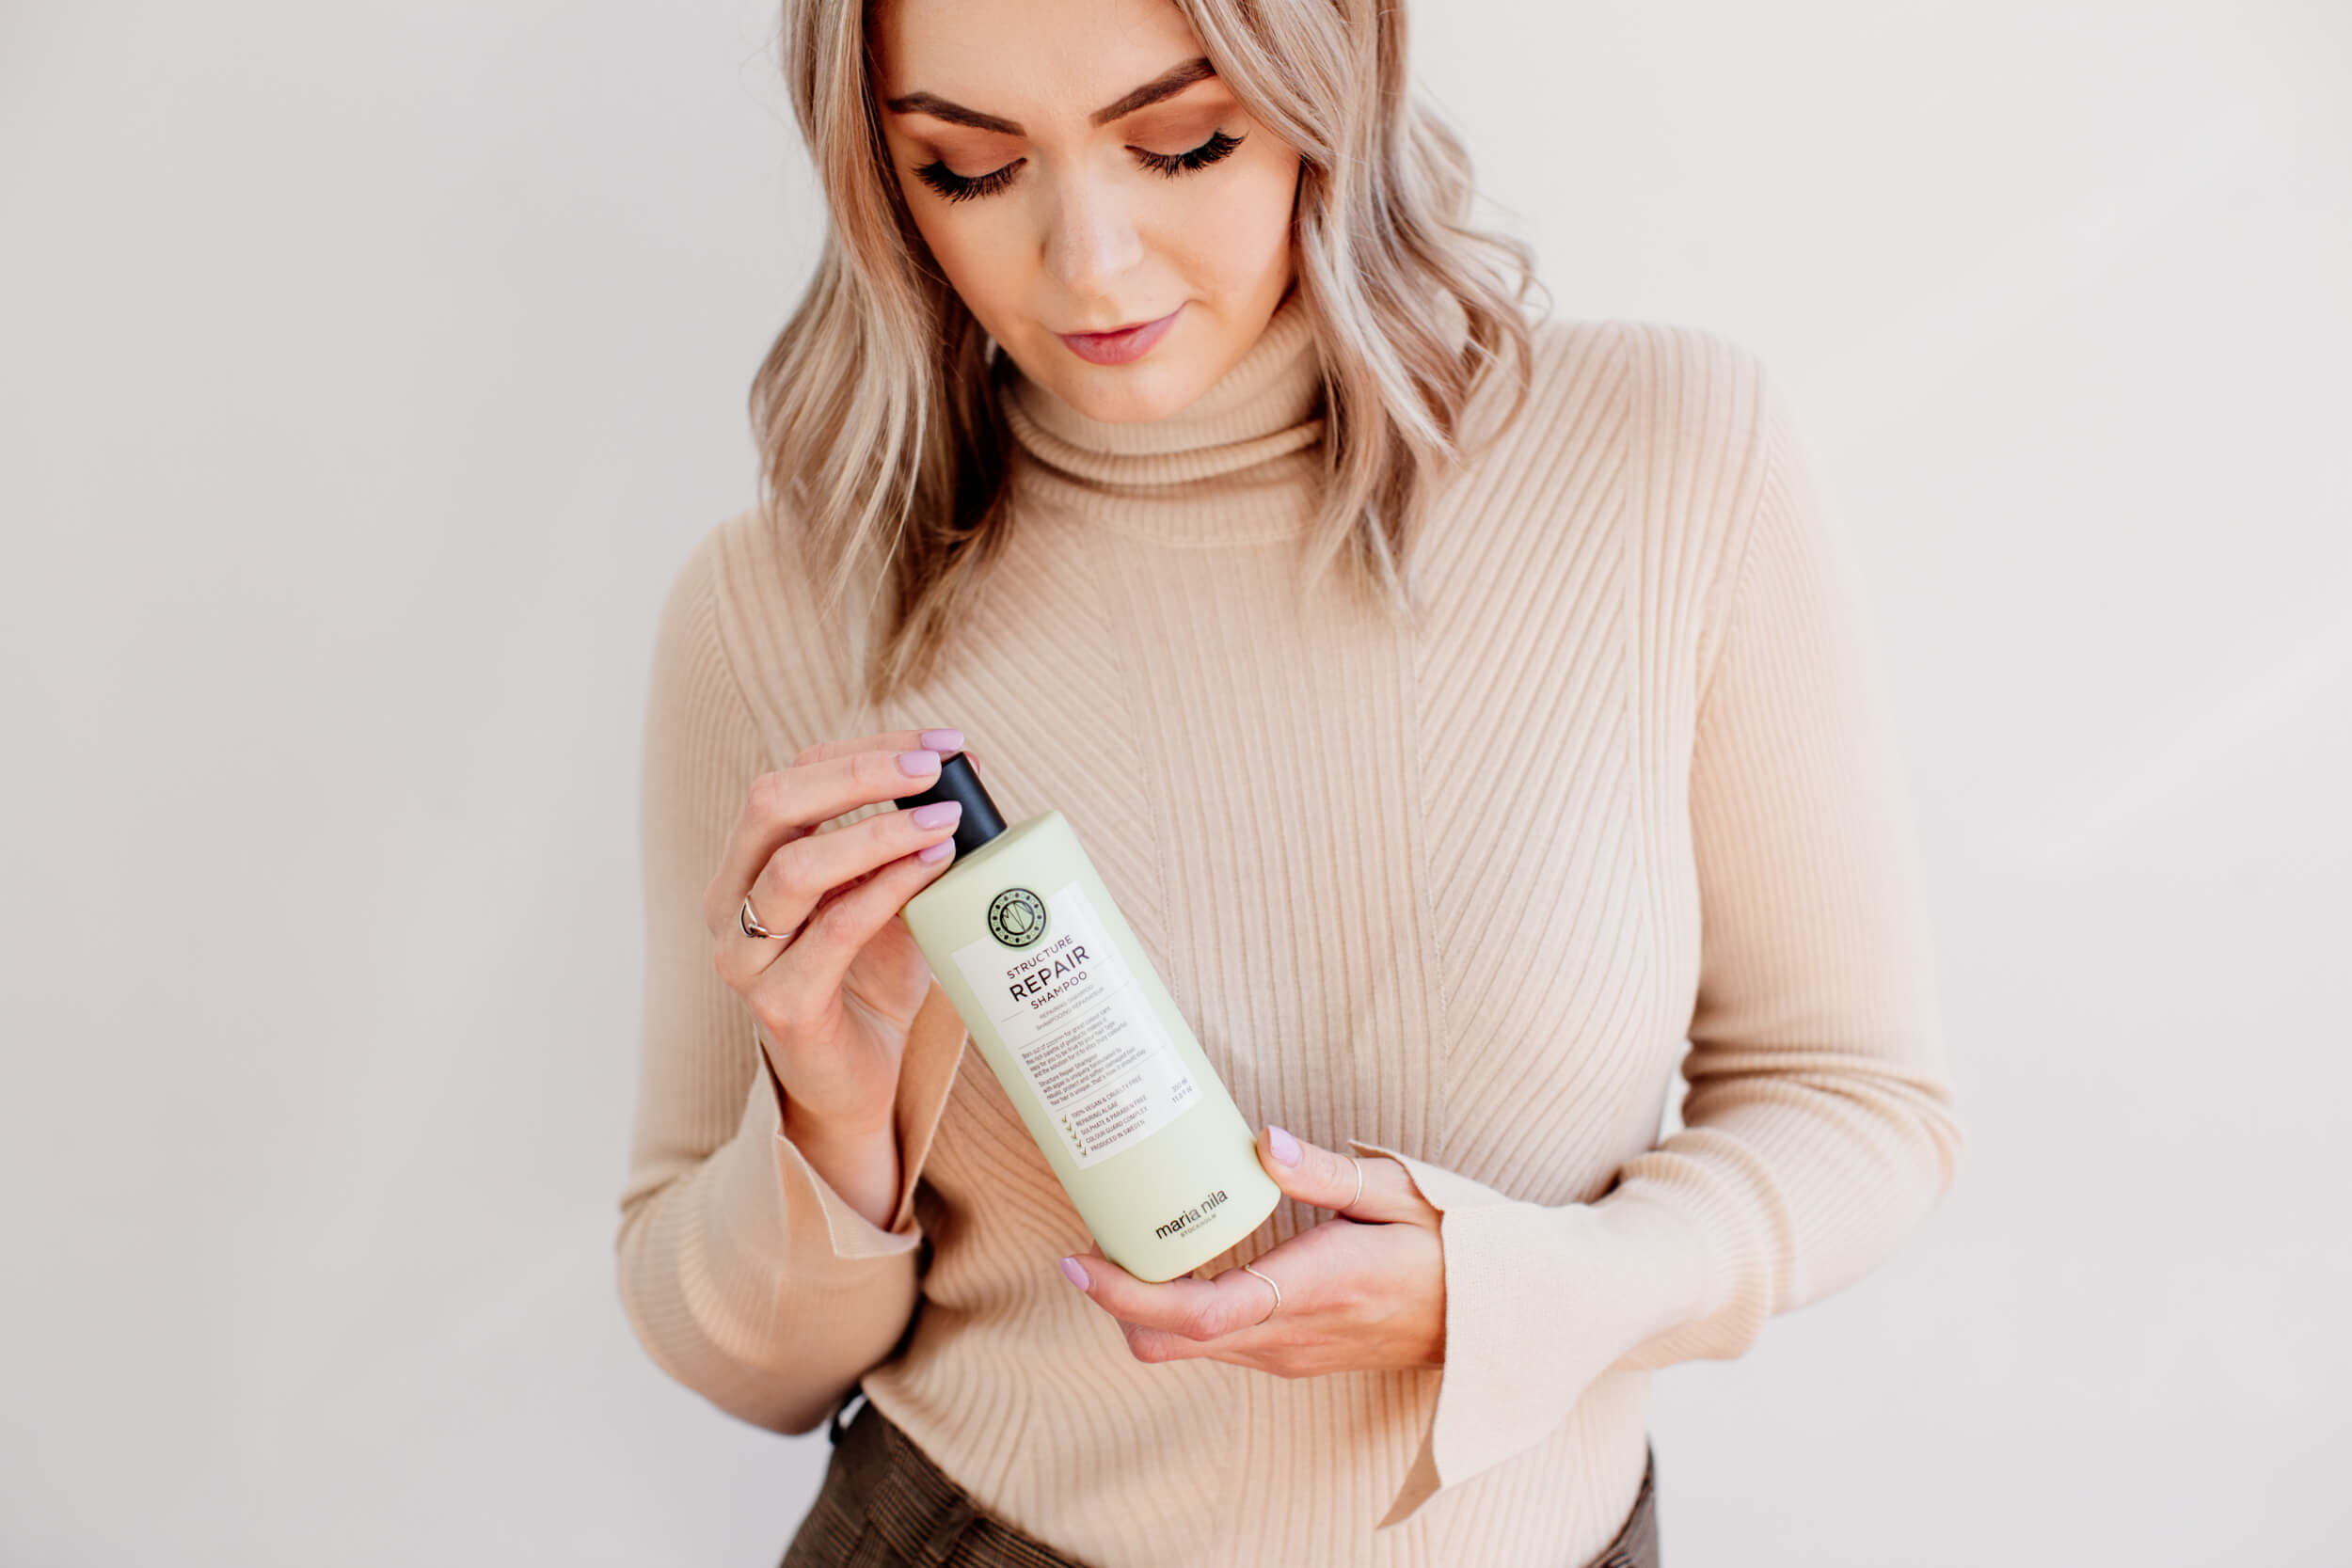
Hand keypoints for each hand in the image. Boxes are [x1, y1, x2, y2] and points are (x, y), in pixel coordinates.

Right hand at [705, 726, 968, 1134]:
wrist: (856, 1081)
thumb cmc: (870, 978)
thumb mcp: (888, 895)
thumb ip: (911, 840)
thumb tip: (969, 770)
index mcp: (746, 863)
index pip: (793, 777)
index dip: (865, 749)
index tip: (940, 744)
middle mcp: (729, 902)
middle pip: (772, 804)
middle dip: (859, 774)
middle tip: (933, 769)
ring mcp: (746, 956)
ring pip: (794, 867)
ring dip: (877, 833)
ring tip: (943, 822)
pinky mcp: (782, 1004)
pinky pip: (832, 930)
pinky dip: (885, 890)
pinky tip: (929, 869)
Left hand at [1057, 1125, 1445, 1376]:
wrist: (1496, 1318)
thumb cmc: (1452, 1244)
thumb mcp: (1400, 1192)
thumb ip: (1326, 1172)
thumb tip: (1261, 1141)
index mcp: (1317, 1289)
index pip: (1201, 1314)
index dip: (1129, 1296)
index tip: (1080, 1262)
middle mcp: (1292, 1335)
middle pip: (1173, 1342)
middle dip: (1116, 1303)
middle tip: (1089, 1244)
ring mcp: (1290, 1354)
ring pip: (1188, 1351)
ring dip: (1144, 1308)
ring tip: (1126, 1243)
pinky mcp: (1292, 1356)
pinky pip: (1216, 1346)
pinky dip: (1179, 1313)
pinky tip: (1179, 1263)